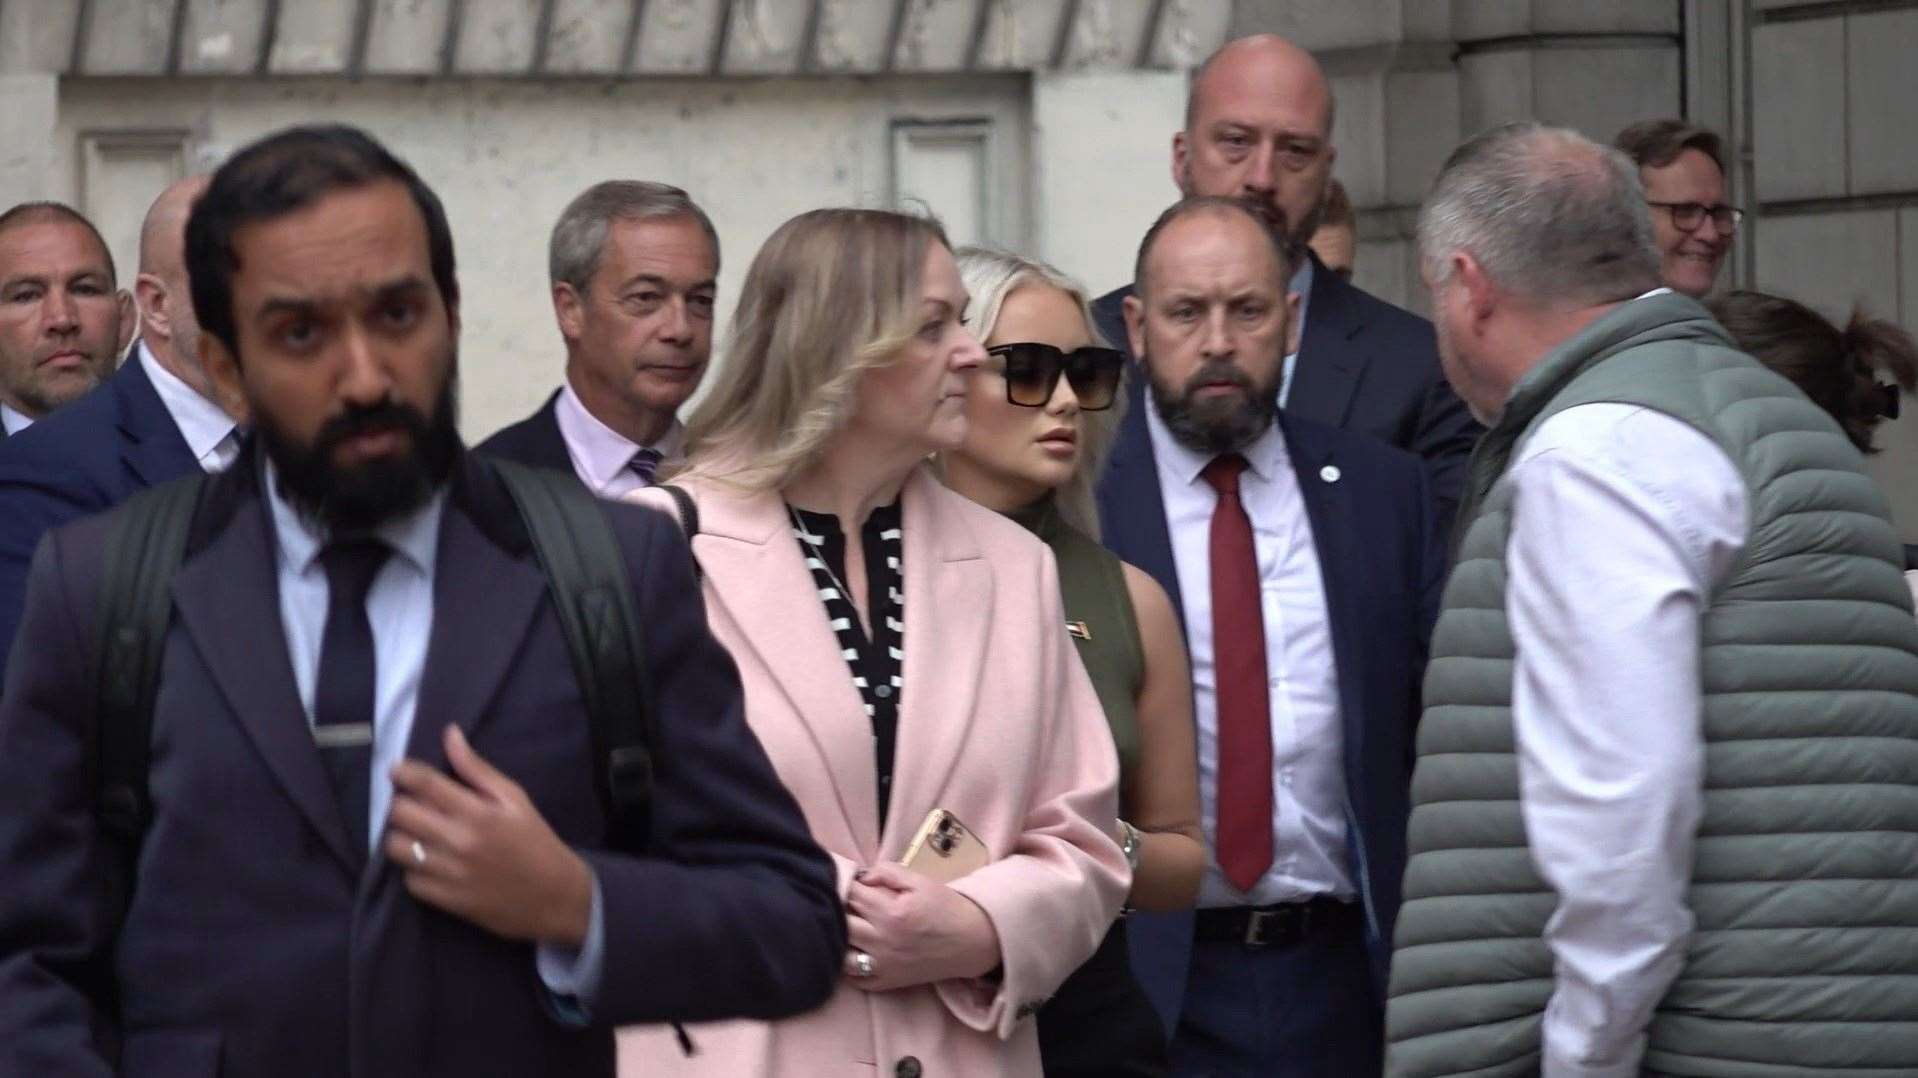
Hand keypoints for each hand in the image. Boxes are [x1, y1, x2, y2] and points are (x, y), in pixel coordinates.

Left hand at [383, 725, 593, 945]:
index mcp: (478, 812)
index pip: (424, 783)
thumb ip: (477, 769)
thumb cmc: (534, 840)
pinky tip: (430, 861)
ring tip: (418, 834)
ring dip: (402, 836)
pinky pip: (408, 879)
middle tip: (414, 804)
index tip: (398, 770)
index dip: (403, 772)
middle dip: (402, 803)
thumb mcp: (514, 798)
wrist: (554, 896)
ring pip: (396, 847)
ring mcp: (449, 872)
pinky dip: (414, 868)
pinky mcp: (445, 899)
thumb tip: (450, 734)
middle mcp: (458, 840)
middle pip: (401, 813)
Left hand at [842, 861, 1000, 991]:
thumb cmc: (945, 907)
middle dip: (836, 907)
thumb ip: (888, 872)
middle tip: (841, 899)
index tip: (846, 878)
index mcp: (892, 914)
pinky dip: (847, 963)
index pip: (852, 895)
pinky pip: (853, 977)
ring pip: (841, 953)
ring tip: (845, 925)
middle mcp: (884, 942)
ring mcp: (883, 966)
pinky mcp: (886, 982)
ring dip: (838, 937)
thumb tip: (861, 877)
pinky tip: (853, 948)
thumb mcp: (921, 881)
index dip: (845, 882)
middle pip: (840, 923)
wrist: (970, 942)